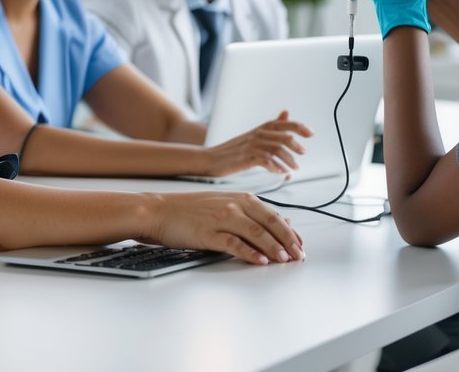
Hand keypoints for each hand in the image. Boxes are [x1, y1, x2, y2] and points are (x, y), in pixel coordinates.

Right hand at [145, 190, 304, 264]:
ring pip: (255, 233)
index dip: (290, 232)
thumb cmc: (190, 210)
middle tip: (299, 256)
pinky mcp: (208, 233)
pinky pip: (233, 243)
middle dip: (287, 241)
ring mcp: (221, 218)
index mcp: (241, 198)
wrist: (158, 210)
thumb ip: (253, 213)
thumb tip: (282, 222)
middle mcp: (234, 205)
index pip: (273, 215)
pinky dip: (249, 253)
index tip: (300, 245)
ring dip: (273, 248)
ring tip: (285, 260)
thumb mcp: (225, 204)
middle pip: (269, 223)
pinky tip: (259, 260)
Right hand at [200, 111, 312, 175]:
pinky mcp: (245, 157)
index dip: (298, 127)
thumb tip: (286, 113)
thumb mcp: (253, 135)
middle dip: (296, 146)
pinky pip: (265, 160)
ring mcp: (251, 145)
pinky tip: (279, 172)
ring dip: (288, 160)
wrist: (210, 159)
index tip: (311, 133)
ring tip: (293, 169)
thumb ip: (271, 126)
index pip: (283, 124)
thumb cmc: (233, 150)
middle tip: (302, 154)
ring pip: (276, 150)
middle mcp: (257, 134)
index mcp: (260, 129)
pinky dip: (275, 167)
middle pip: (282, 136)